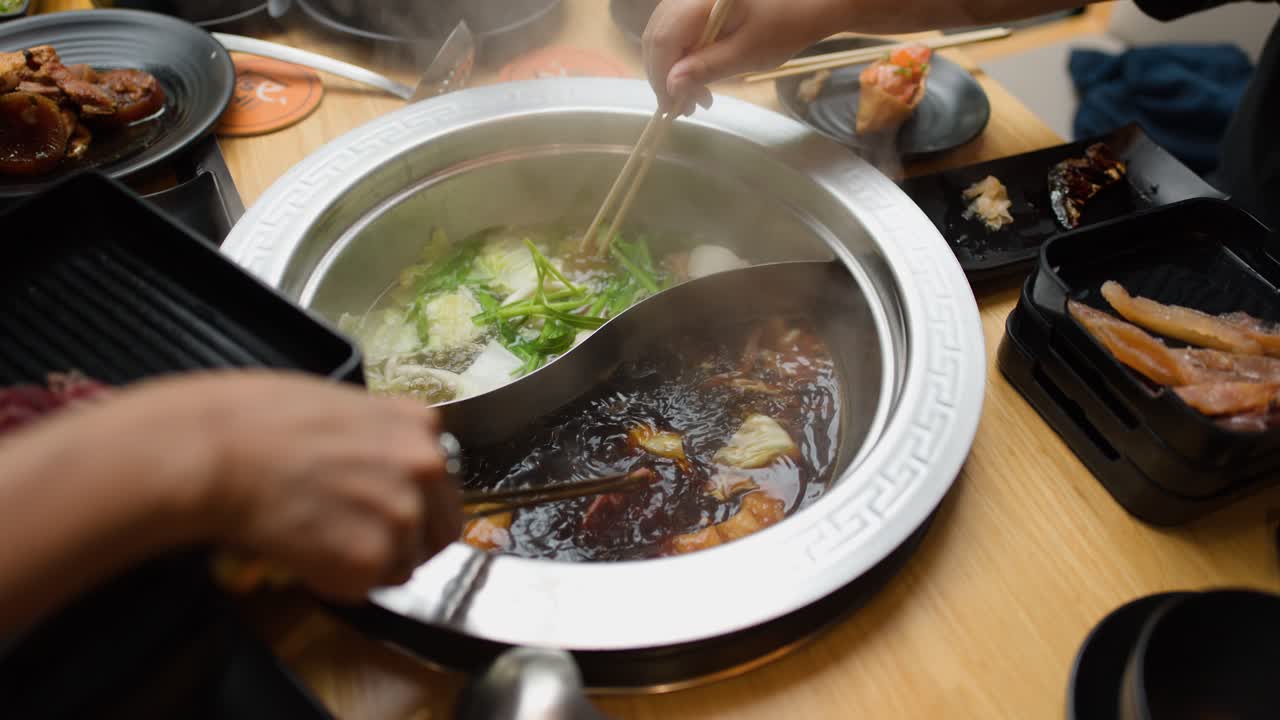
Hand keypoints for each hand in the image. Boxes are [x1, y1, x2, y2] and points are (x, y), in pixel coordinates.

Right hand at [135, 371, 462, 602]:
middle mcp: (426, 468)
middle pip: (439, 528)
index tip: (383, 511)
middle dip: (404, 542)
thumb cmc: (255, 420)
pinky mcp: (373, 558)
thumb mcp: (339, 408)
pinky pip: (365, 588)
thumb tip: (374, 470)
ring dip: (366, 564)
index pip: (439, 481)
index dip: (411, 502)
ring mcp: (404, 514)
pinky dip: (334, 582)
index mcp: (419, 425)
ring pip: (403, 564)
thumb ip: (375, 440)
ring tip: (316, 542)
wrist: (218, 453)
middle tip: (357, 543)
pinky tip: (302, 554)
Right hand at [643, 0, 843, 113]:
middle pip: (658, 36)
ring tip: (698, 98)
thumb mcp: (746, 53)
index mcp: (699, 0)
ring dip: (674, 70)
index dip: (661, 77)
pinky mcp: (698, 5)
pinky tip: (699, 78)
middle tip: (685, 108)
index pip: (663, 39)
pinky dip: (684, 57)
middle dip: (666, 77)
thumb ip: (706, 68)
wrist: (809, 3)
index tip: (672, 109)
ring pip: (665, 35)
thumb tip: (671, 85)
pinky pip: (679, 31)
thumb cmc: (783, 26)